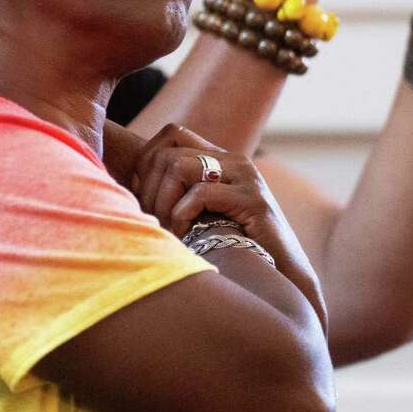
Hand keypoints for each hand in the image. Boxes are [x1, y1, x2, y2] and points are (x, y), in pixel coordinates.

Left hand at [128, 124, 326, 328]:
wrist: (283, 277)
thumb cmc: (233, 249)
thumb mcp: (200, 213)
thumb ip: (175, 193)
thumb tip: (128, 186)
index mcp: (220, 159)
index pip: (171, 134)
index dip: (147, 161)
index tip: (143, 196)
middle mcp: (233, 161)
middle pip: (168, 152)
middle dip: (149, 189)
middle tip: (152, 220)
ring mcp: (246, 178)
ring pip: (179, 166)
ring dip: (163, 202)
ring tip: (170, 228)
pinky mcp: (254, 202)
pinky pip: (200, 193)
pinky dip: (182, 214)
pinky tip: (187, 233)